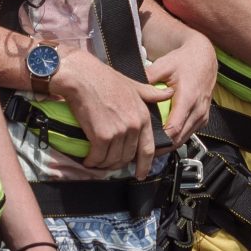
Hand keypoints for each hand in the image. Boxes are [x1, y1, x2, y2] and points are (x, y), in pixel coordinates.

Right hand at [52, 52, 171, 175]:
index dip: (144, 165)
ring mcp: (118, 132)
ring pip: (112, 159)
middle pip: (127, 157)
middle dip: (117, 163)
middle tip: (108, 163)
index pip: (148, 149)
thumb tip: (168, 93)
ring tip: (96, 161)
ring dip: (103, 164)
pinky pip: (98, 157)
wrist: (82, 76)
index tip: (141, 174)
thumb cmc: (103, 78)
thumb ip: (150, 93)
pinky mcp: (101, 136)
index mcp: (143, 116)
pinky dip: (92, 161)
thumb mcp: (133, 85)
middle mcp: (133, 126)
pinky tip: (88, 160)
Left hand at [144, 37, 216, 146]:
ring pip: (183, 139)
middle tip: (139, 152)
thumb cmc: (184, 61)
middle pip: (178, 139)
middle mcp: (198, 110)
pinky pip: (188, 134)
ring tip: (147, 149)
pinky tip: (161, 139)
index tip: (142, 143)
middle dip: (160, 147)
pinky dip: (175, 139)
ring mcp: (202, 116)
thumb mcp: (164, 65)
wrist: (204, 58)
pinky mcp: (202, 119)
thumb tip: (130, 89)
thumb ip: (147, 78)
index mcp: (188, 98)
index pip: (174, 128)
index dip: (158, 140)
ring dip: (167, 145)